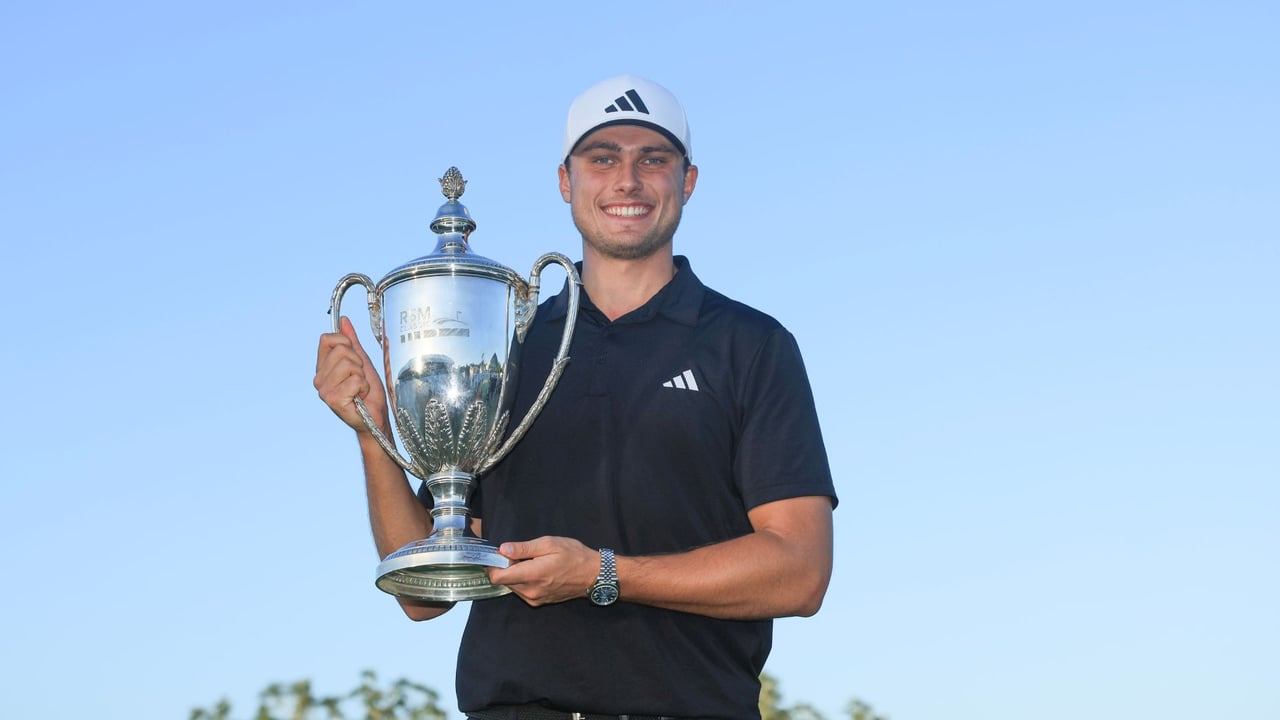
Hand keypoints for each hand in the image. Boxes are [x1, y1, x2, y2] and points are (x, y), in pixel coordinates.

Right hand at [313, 316, 388, 433]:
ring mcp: (324, 390)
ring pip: (349, 364)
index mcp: (323, 367)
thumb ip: (352, 342)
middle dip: (358, 362)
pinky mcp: (333, 400)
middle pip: (341, 350)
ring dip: (362, 376)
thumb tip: (344, 320)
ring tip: (360, 389)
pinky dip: (364, 387)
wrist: (375, 416)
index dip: (346, 343)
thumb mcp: (362, 361)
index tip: (355, 359)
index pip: (327, 339)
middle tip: (360, 379)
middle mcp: (319, 378)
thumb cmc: (369, 392)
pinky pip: (355, 380)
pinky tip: (360, 398)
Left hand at [487, 536, 600, 606]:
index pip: (497, 576)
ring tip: (531, 562)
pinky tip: (536, 571)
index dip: (494, 564)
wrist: (593, 575)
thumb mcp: (550, 544)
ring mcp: (534, 599)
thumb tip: (502, 549)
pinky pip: (521, 591)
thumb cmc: (574, 555)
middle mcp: (530, 591)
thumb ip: (524, 548)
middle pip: (503, 581)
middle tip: (520, 554)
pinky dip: (523, 581)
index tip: (501, 553)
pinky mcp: (538, 602)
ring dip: (514, 574)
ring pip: (511, 586)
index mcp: (532, 575)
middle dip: (506, 567)